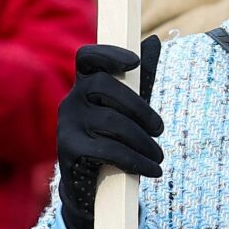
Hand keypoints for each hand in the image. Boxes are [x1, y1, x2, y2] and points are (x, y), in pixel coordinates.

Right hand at [55, 37, 163, 228]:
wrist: (88, 188)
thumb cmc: (111, 139)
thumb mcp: (128, 108)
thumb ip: (141, 77)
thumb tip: (154, 41)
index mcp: (84, 84)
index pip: (87, 57)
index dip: (108, 54)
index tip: (134, 63)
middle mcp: (71, 99)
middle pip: (105, 86)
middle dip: (139, 108)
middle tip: (160, 129)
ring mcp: (67, 123)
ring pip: (111, 121)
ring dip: (142, 141)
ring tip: (159, 157)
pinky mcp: (69, 148)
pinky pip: (108, 149)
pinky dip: (135, 160)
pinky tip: (152, 170)